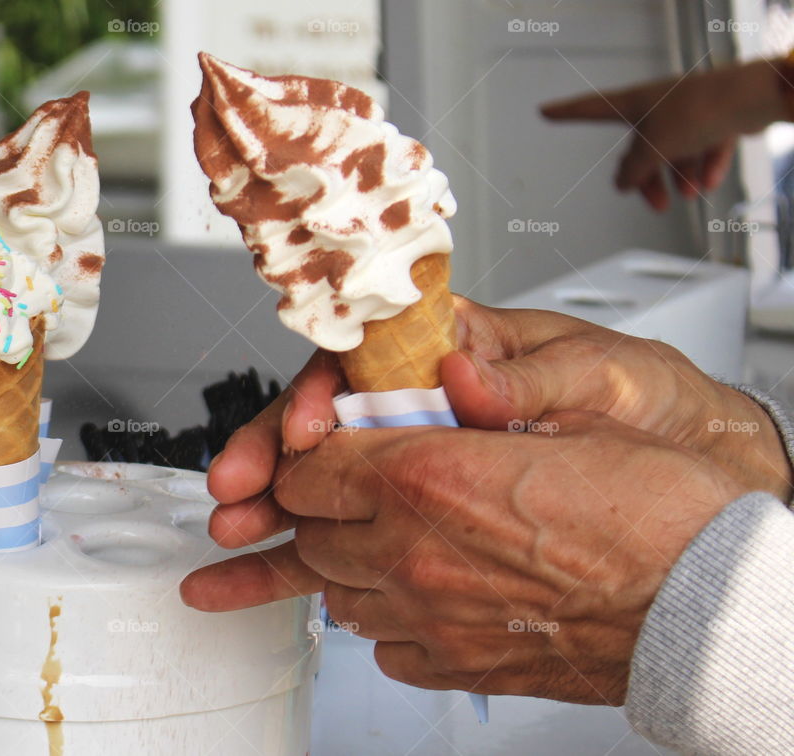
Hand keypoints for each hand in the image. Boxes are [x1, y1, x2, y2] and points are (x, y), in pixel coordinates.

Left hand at [187, 411, 747, 703]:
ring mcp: (429, 615)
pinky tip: (389, 604)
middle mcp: (413, 548)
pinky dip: (377, 618)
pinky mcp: (455, 663)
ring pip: (334, 587)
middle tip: (291, 499)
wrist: (707, 604)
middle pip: (310, 525)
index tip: (306, 446)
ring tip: (285, 561)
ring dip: (327, 562)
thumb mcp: (552, 420)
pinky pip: (381, 643)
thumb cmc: (653, 508)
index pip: (314, 457)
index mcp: (430, 472)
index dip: (304, 447)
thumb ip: (465, 413)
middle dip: (304, 506)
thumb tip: (425, 395)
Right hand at [197, 299, 789, 570]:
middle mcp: (425, 400)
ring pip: (330, 479)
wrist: (680, 454)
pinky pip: (355, 524)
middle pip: (328, 423)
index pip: (366, 361)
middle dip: (276, 457)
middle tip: (239, 491)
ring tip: (236, 532)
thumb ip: (527, 376)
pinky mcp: (424, 504)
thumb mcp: (594, 375)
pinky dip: (311, 546)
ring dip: (278, 507)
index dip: (325, 397)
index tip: (309, 433)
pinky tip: (272, 566)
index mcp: (454, 349)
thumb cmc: (636, 397)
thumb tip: (463, 370)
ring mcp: (420, 455)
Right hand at [541, 58, 789, 209]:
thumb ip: (632, 171)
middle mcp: (658, 103)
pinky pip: (703, 146)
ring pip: (674, 151)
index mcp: (634, 102)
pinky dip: (705, 166)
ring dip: (680, 176)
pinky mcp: (716, 116)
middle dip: (650, 178)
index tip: (544, 111)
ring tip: (688, 195)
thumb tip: (623, 183)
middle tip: (657, 204)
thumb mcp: (653, 149)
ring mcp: (687, 109)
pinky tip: (709, 183)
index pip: (589, 108)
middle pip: (641, 147)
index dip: (565, 112)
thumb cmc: (697, 113)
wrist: (752, 97)